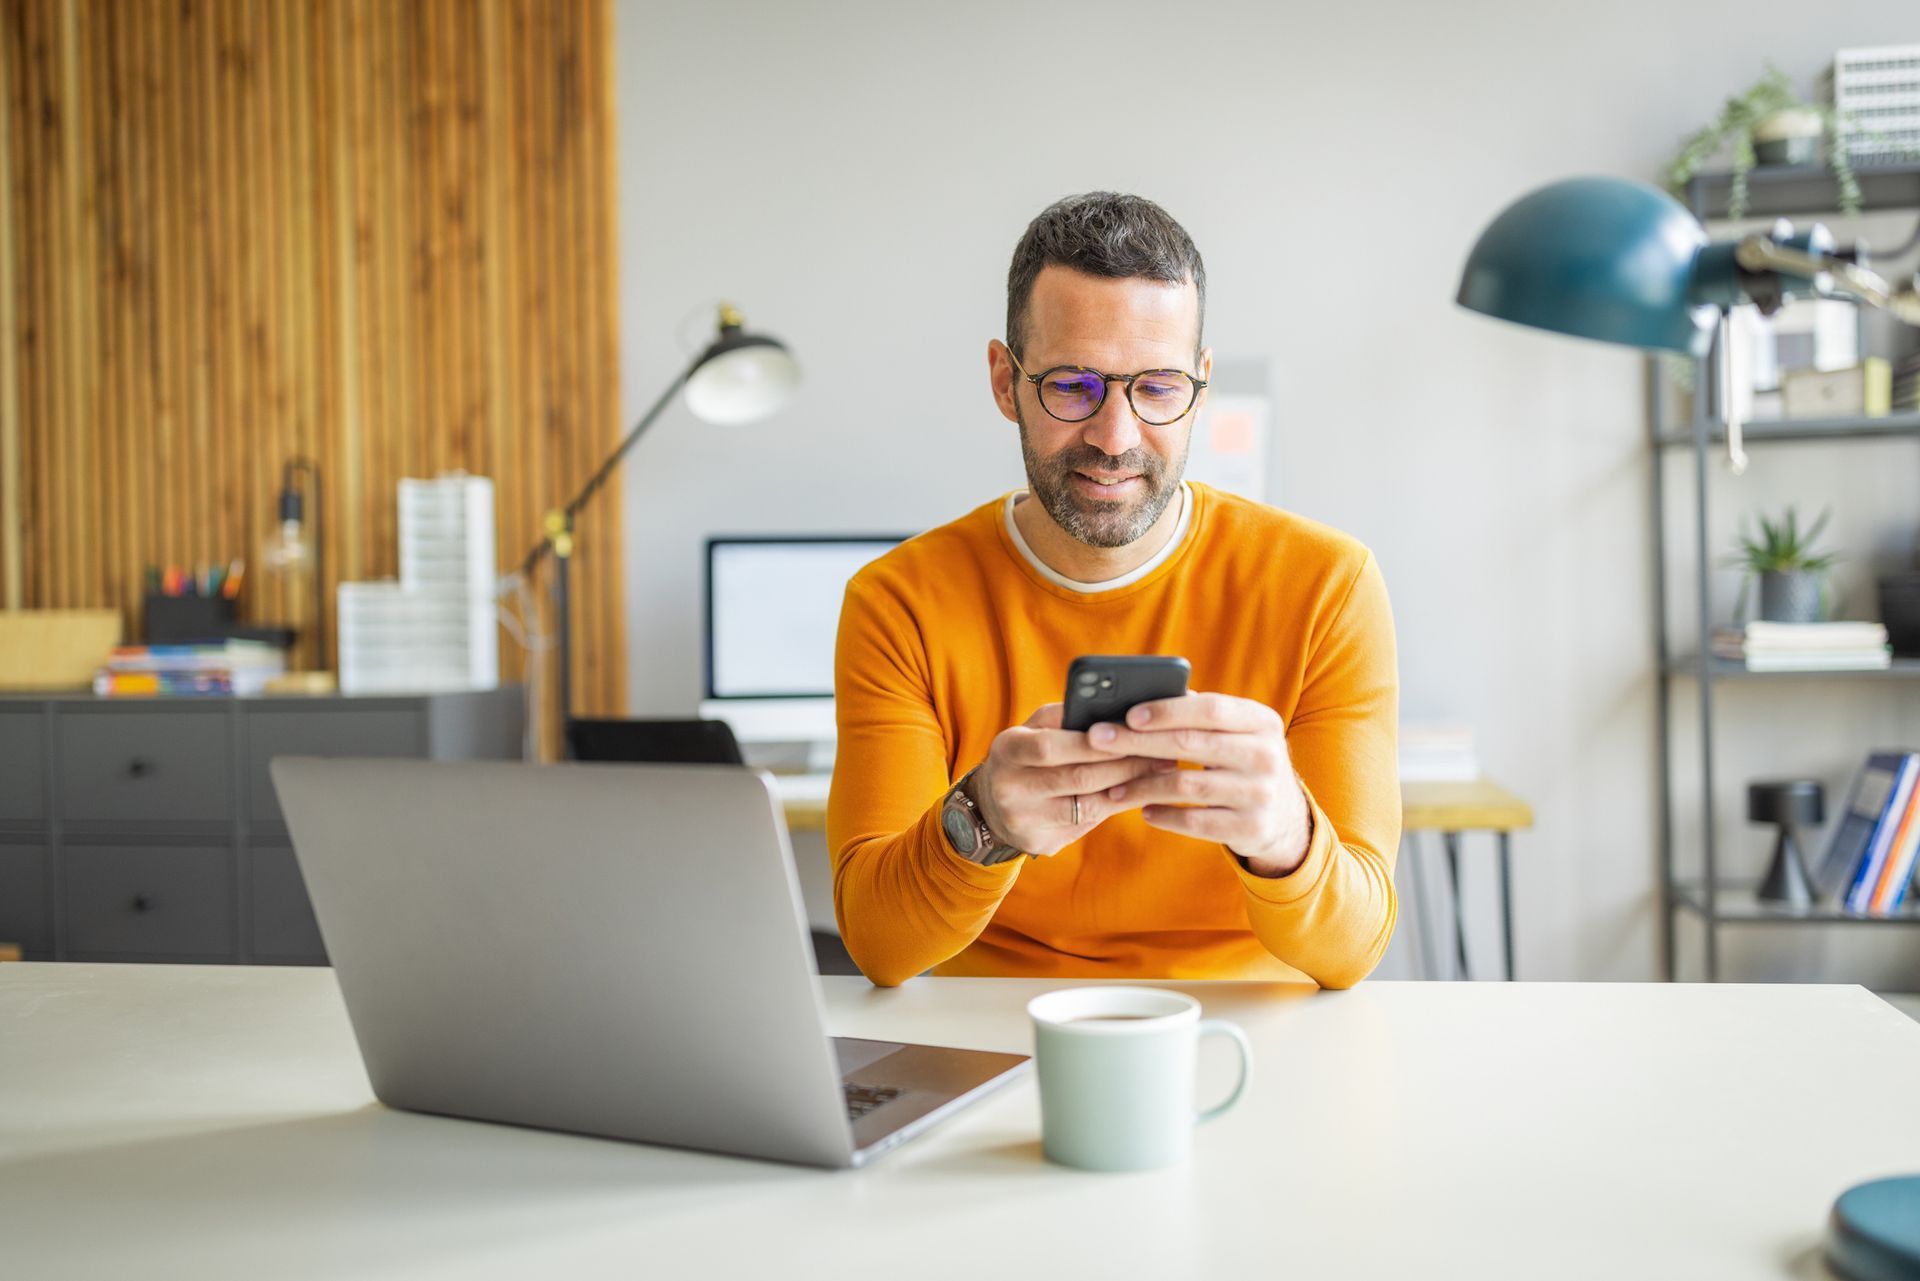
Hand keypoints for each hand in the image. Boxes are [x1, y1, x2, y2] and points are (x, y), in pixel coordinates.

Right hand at [970, 703, 1176, 856]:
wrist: (992, 805)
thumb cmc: (1027, 754)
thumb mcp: (1034, 729)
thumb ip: (1066, 717)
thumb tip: (1116, 707)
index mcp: (1007, 750)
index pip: (1053, 745)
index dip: (1095, 742)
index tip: (1135, 731)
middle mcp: (1009, 788)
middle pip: (1077, 778)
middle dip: (1124, 765)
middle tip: (1163, 753)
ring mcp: (1022, 820)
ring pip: (1087, 806)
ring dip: (1128, 788)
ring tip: (1158, 773)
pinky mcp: (1038, 843)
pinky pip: (1086, 826)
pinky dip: (1115, 808)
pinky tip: (1138, 795)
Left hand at [1084, 692, 1311, 876]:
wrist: (1283, 817)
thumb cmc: (1241, 761)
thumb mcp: (1236, 733)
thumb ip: (1198, 714)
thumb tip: (1138, 697)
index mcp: (1261, 721)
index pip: (1211, 709)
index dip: (1167, 711)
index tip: (1128, 714)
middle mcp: (1267, 755)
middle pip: (1190, 744)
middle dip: (1137, 742)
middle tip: (1098, 741)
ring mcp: (1261, 794)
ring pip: (1186, 785)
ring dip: (1142, 785)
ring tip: (1113, 788)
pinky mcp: (1252, 828)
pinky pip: (1196, 821)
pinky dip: (1165, 815)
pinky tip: (1145, 811)